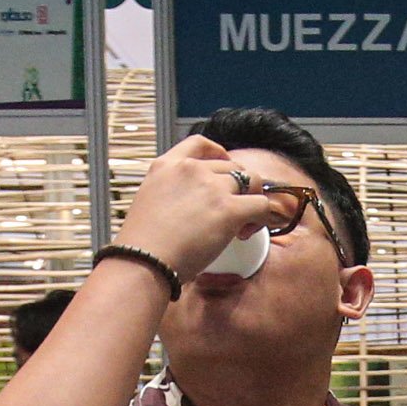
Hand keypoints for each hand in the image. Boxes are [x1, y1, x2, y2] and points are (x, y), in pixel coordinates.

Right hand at [113, 132, 282, 282]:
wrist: (144, 262)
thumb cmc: (143, 245)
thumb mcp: (149, 203)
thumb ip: (172, 194)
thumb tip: (193, 207)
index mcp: (166, 166)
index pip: (199, 143)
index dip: (219, 152)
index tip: (225, 165)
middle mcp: (190, 170)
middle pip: (232, 167)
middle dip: (238, 188)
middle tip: (232, 214)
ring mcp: (211, 187)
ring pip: (252, 181)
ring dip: (253, 200)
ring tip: (243, 226)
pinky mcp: (228, 209)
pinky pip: (261, 205)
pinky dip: (262, 218)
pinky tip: (248, 232)